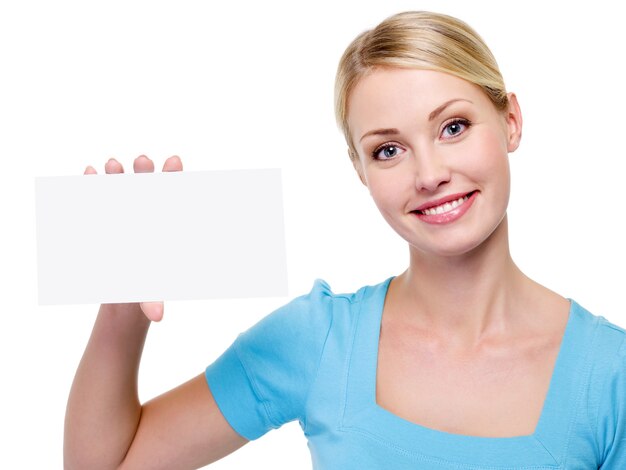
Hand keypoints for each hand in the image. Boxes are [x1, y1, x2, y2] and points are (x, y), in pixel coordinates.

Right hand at [84, 155, 182, 321]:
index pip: (172, 199)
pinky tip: (89, 172)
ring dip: (118, 178)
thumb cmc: (143, 288)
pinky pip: (100, 199)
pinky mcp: (106, 219)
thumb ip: (152, 299)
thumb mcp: (147, 291)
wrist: (125, 289)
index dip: (173, 179)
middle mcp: (147, 216)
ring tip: (113, 165)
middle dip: (144, 175)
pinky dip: (94, 186)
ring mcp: (125, 215)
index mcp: (164, 228)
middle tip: (142, 160)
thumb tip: (156, 316)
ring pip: (123, 191)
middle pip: (148, 190)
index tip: (174, 161)